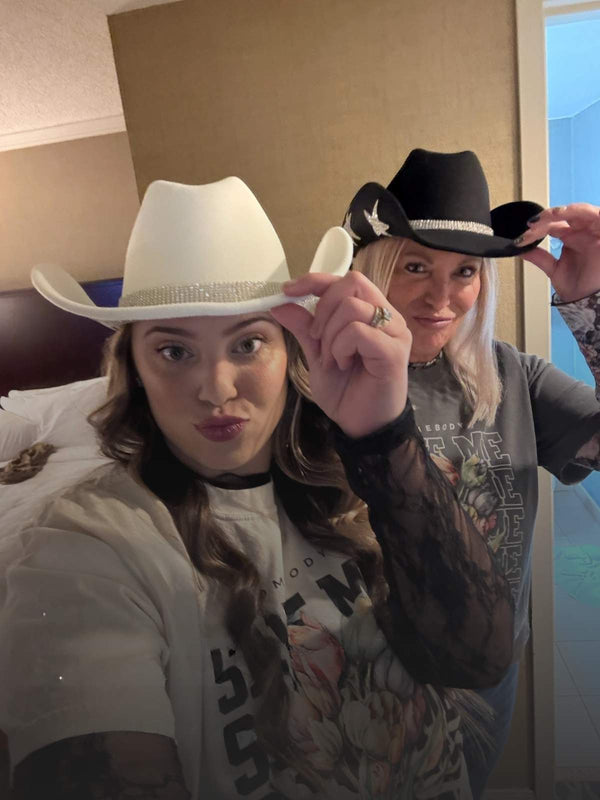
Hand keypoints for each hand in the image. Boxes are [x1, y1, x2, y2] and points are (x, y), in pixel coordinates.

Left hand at [270, 271, 411, 437]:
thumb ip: (304, 327)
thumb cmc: (346, 391)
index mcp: (372, 313)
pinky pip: (358, 331)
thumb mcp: (317, 354)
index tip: (288, 290)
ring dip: (330, 334)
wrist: (362, 426)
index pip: (346, 279)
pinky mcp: (394, 351)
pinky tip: (342, 365)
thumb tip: (280, 302)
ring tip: (331, 359)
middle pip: (352, 283)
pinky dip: (341, 347)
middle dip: (323, 309)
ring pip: (352, 308)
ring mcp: (394, 333)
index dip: (316, 280)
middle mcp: (388, 317)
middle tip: (316, 339)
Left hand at [516, 203, 599, 301]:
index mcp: (570, 238)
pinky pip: (597, 215)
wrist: (589, 302)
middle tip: (533, 224)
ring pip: (579, 212)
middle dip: (547, 217)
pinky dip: (583, 211)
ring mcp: (594, 231)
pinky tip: (569, 214)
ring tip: (551, 216)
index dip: (536, 229)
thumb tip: (520, 250)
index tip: (522, 238)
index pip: (551, 226)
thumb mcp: (554, 270)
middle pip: (564, 216)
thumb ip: (539, 257)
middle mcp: (582, 232)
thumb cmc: (579, 287)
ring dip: (564, 211)